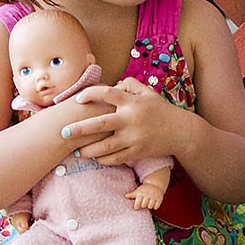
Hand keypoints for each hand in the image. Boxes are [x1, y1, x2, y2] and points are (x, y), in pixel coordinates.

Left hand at [66, 80, 185, 167]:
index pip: (106, 94)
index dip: (90, 94)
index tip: (78, 99)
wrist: (181, 132)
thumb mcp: (148, 93)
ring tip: (76, 151)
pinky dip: (103, 159)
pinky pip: (115, 158)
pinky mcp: (137, 152)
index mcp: (132, 102)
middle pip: (100, 124)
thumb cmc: (161, 110)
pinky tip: (95, 158)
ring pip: (105, 147)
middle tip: (63, 133)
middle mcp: (131, 120)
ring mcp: (134, 138)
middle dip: (79, 129)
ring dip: (88, 150)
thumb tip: (112, 85)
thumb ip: (129, 85)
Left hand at [128, 182, 163, 210]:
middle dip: (143, 205)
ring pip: (150, 206)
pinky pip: (156, 206)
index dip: (136, 207)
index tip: (137, 207)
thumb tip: (126, 196)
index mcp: (141, 194)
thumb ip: (132, 195)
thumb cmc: (145, 189)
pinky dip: (155, 206)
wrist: (155, 184)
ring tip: (149, 203)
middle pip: (143, 206)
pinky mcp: (159, 199)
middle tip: (144, 203)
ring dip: (149, 206)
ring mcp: (154, 197)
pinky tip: (154, 203)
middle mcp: (147, 195)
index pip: (137, 204)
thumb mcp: (138, 191)